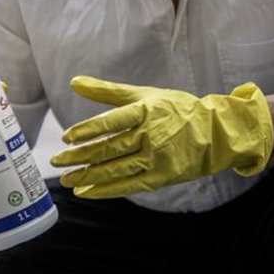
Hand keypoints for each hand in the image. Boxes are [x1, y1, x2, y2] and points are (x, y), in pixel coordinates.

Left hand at [50, 77, 273, 198]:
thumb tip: (74, 82)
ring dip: (88, 175)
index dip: (88, 130)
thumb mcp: (144, 94)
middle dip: (80, 156)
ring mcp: (157, 158)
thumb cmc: (176, 110)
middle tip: (57, 160)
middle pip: (109, 148)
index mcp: (146, 111)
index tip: (67, 137)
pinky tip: (86, 192)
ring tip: (67, 179)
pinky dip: (105, 190)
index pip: (112, 121)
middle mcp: (151, 135)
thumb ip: (107, 91)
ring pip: (116, 169)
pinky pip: (129, 186)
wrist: (216, 132)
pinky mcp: (162, 177)